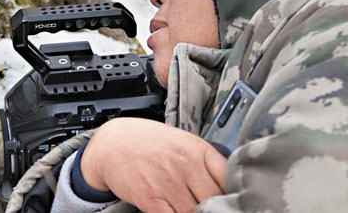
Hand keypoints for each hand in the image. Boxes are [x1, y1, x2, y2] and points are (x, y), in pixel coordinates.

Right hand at [80, 117, 226, 211]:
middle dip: (215, 208)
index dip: (235, 193)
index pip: (229, 177)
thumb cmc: (149, 142)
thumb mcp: (182, 142)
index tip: (235, 200)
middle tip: (212, 208)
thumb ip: (205, 163)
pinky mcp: (150, 198)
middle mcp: (184, 165)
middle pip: (214, 200)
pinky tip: (176, 210)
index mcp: (197, 149)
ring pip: (194, 212)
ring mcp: (167, 182)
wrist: (112, 143)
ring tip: (192, 207)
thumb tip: (228, 186)